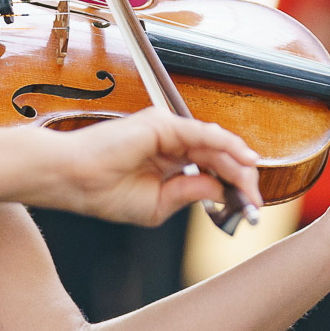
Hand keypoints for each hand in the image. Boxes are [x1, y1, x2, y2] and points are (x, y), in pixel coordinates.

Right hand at [30, 108, 262, 225]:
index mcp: (168, 162)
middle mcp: (170, 143)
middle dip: (241, 177)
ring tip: (253, 185)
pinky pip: (200, 132)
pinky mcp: (161, 124)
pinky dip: (224, 143)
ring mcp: (166, 130)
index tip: (250, 206)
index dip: (232, 185)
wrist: (72, 181)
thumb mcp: (158, 205)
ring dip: (238, 163)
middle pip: (217, 156)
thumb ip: (190, 193)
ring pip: (213, 144)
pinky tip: (242, 158)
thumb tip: (222, 189)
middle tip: (257, 199)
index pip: (209, 169)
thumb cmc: (102, 193)